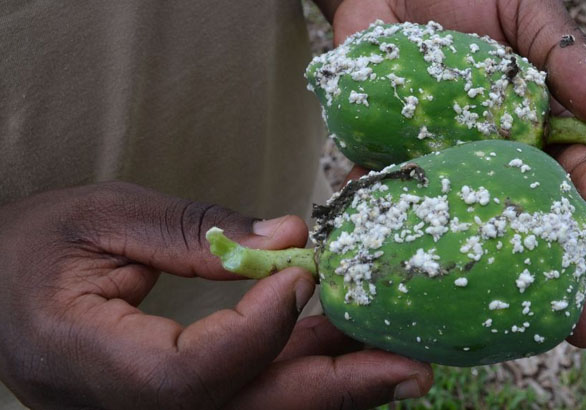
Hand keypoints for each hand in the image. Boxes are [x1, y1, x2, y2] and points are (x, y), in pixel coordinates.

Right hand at [0, 182, 431, 408]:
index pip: (189, 374)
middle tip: (409, 365)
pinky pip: (247, 400)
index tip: (302, 275)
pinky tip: (347, 351)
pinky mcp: (171, 408)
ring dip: (331, 385)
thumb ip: (195, 230)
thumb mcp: (102, 216)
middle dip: (333, 387)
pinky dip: (300, 375)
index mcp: (85, 362)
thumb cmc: (34, 246)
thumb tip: (290, 238)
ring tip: (399, 361)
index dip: (256, 331)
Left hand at [331, 0, 585, 347]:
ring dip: (483, 283)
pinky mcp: (385, 168)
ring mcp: (441, 173)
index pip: (579, 174)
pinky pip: (389, 208)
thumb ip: (568, 55)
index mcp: (539, 133)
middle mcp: (493, 166)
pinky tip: (403, 271)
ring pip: (466, 236)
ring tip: (501, 328)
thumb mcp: (528, 13)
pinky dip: (393, 236)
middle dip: (562, 277)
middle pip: (532, 229)